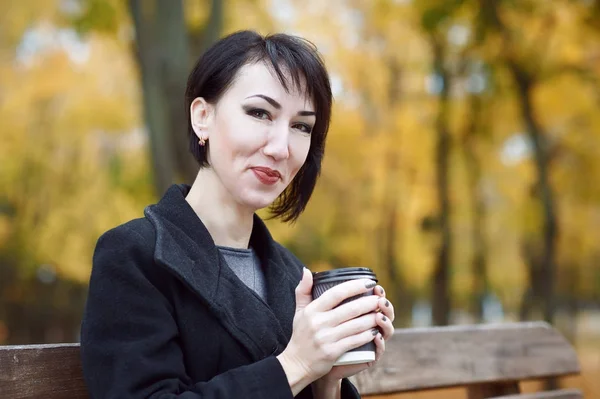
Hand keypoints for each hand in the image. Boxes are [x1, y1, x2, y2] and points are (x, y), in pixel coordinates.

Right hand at [277, 269, 380, 394]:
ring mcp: (326, 338)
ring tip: (381, 313)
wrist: (296, 364)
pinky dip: (366, 335)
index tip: (368, 282)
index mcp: (312, 310)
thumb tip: (307, 271)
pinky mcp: (332, 352)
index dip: (354, 286)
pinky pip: (354, 341)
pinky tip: (375, 330)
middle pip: (350, 309)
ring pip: (355, 325)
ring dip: (371, 318)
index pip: (336, 293)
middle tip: (380, 298)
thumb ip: (303, 290)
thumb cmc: (300, 335)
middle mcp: (319, 323)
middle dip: (369, 302)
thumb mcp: (299, 312)